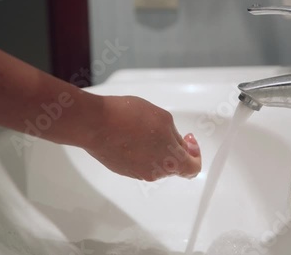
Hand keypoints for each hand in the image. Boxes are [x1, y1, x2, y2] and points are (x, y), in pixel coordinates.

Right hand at [82, 96, 200, 180]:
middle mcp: (155, 172)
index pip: (192, 168)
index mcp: (171, 161)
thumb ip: (175, 135)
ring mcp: (138, 173)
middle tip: (167, 131)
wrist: (95, 124)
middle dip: (174, 148)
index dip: (195, 154)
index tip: (188, 140)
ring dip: (156, 150)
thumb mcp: (164, 118)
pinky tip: (132, 135)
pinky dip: (141, 152)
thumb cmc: (129, 118)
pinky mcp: (123, 170)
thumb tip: (175, 143)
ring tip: (145, 129)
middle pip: (173, 165)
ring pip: (156, 164)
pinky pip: (140, 163)